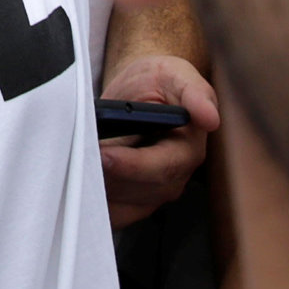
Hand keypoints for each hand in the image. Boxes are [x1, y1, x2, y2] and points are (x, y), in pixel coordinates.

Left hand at [98, 51, 216, 228]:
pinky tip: (84, 186)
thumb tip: (210, 118)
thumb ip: (195, 94)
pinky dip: (99, 205)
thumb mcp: (177, 75)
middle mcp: (176, 175)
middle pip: (142, 191)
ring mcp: (157, 190)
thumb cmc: (161, 82)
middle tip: (81, 161)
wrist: (143, 91)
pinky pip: (118, 213)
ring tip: (78, 169)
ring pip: (127, 205)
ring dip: (101, 191)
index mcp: (189, 148)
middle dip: (110, 178)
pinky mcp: (138, 200)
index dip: (133, 165)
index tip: (106, 155)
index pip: (163, 168)